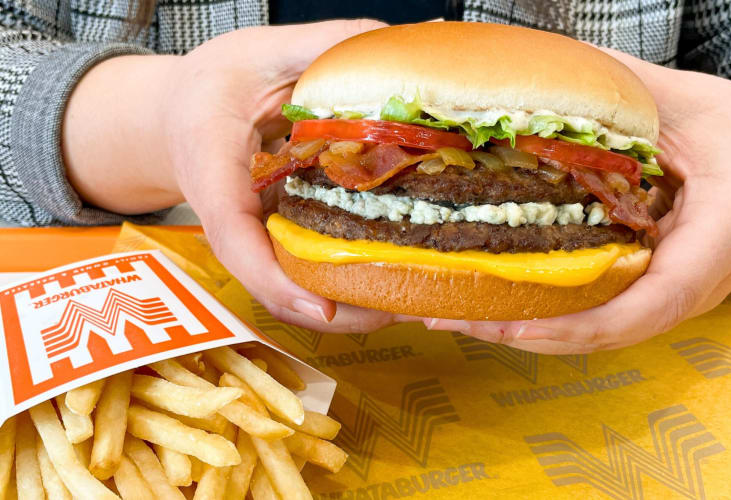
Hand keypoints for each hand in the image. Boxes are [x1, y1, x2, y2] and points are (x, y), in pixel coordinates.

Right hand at [64, 20, 416, 332]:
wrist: (178, 114)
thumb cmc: (213, 83)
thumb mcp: (262, 52)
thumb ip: (323, 46)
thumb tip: (397, 38)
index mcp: (212, 171)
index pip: (234, 238)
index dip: (277, 281)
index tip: (326, 308)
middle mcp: (232, 218)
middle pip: (274, 282)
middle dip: (336, 310)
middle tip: (406, 310)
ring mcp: (255, 235)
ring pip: (293, 287)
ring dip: (350, 306)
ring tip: (414, 303)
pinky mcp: (274, 236)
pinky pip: (305, 269)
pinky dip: (346, 280)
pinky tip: (395, 273)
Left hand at [424, 52, 730, 353]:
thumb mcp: (696, 108)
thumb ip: (632, 91)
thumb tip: (561, 64)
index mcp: (707, 248)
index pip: (642, 309)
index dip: (573, 326)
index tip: (509, 323)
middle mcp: (684, 286)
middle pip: (598, 331)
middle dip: (520, 331)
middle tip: (449, 316)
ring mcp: (664, 292)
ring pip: (589, 327)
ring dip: (520, 325)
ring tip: (455, 311)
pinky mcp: (647, 282)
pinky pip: (591, 305)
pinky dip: (541, 305)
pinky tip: (495, 291)